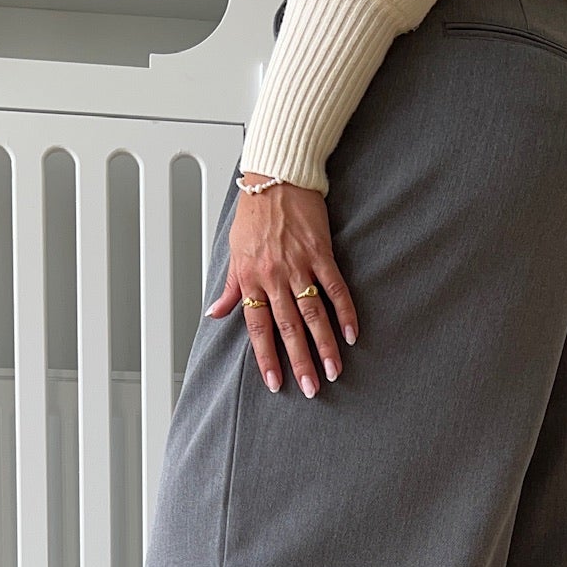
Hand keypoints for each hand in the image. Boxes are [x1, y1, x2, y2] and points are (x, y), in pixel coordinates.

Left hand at [209, 176, 358, 396]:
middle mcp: (274, 276)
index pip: (258, 327)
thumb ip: (231, 287)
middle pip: (288, 328)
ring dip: (324, 345)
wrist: (276, 178)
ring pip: (313, 314)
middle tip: (311, 388)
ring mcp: (299, 265)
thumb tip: (214, 313)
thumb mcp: (234, 252)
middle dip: (300, 362)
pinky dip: (344, 312)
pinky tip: (351, 334)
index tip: (276, 383)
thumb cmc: (254, 214)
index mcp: (251, 278)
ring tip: (334, 370)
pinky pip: (335, 288)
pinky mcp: (321, 254)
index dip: (267, 357)